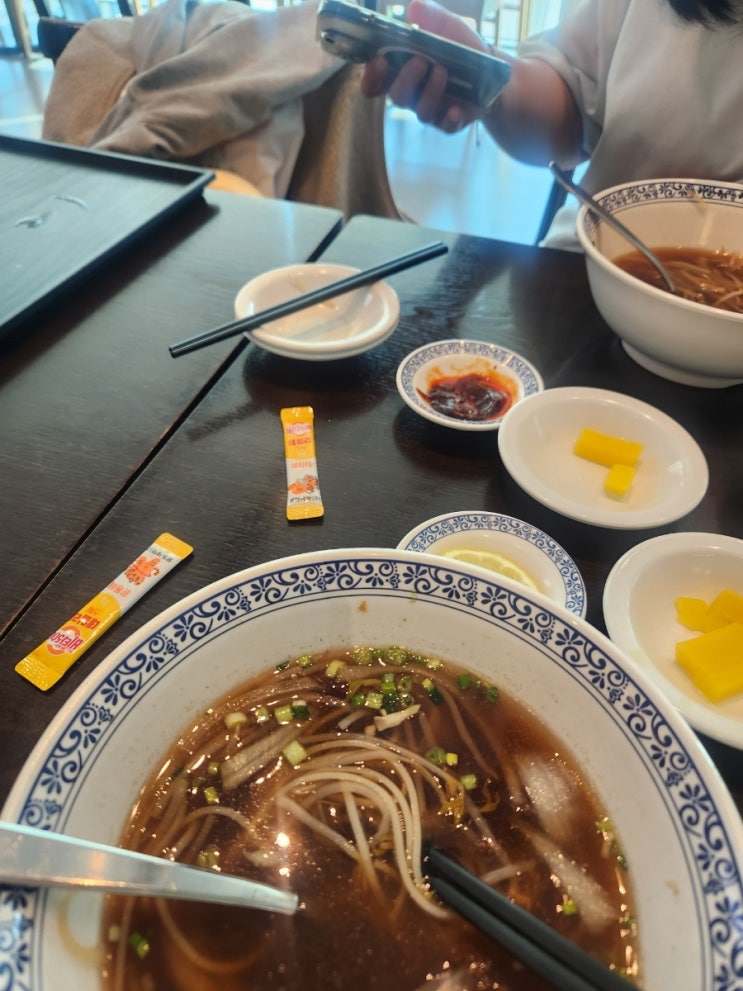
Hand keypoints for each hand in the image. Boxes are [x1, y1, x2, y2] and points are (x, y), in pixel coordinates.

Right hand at [360, 0, 492, 132]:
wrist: (492, 70)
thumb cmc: (461, 47)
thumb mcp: (448, 27)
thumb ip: (431, 17)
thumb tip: (414, 6)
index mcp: (403, 71)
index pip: (377, 81)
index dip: (372, 77)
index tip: (378, 62)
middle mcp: (413, 94)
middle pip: (396, 96)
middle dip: (405, 80)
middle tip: (420, 61)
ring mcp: (431, 110)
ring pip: (421, 111)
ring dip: (430, 92)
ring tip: (443, 71)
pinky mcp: (450, 122)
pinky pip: (445, 126)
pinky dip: (449, 119)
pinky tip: (456, 110)